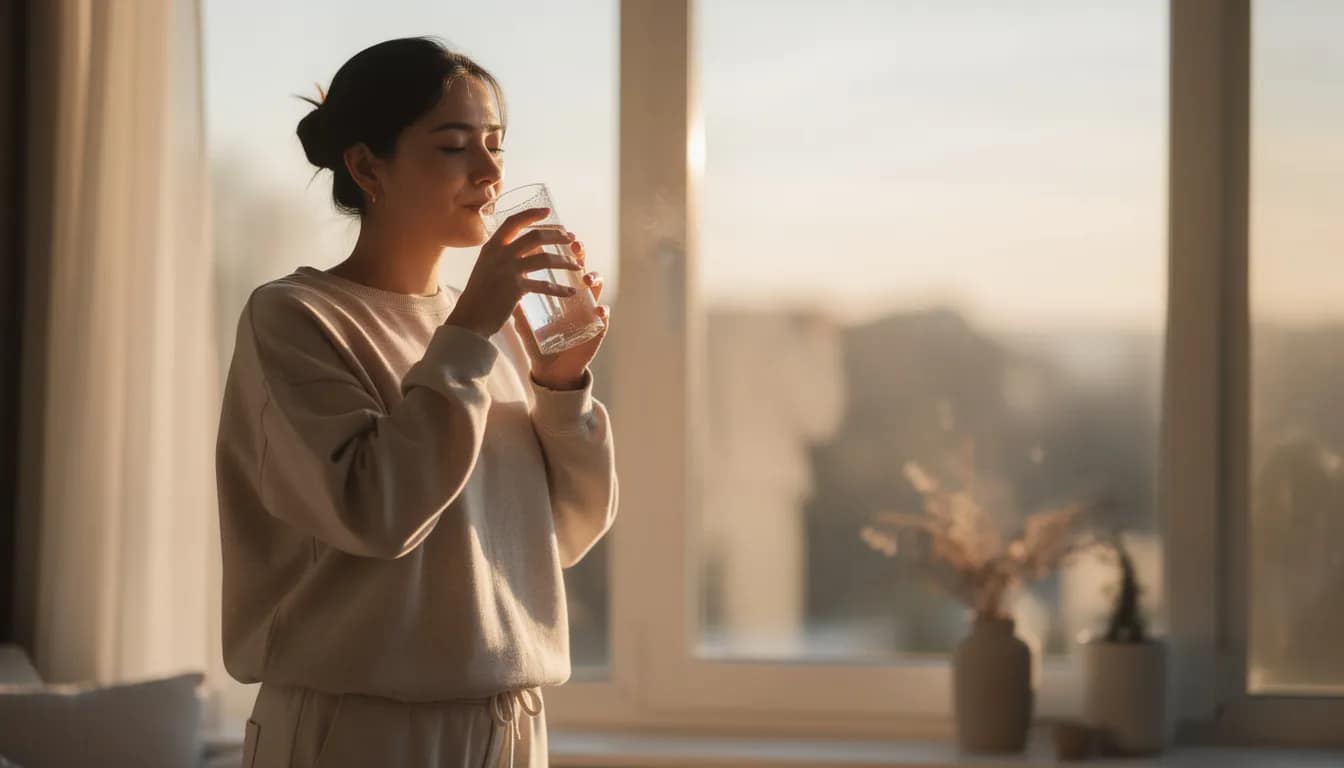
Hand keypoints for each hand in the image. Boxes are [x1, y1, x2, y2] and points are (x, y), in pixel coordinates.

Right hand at [445, 207, 582, 338]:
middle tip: (571, 239)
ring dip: (565, 261)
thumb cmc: (479, 295)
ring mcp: (508, 270)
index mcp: (491, 247)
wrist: (469, 318)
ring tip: (577, 266)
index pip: (513, 222)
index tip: (548, 211)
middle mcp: (500, 254)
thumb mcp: (487, 267)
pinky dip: (560, 290)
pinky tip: (570, 292)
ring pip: (545, 259)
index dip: (531, 214)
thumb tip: (529, 251)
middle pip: (535, 236)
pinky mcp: (516, 288)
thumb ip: (504, 257)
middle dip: (557, 235)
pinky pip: (545, 285)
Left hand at [520, 235, 610, 389]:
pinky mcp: (596, 329)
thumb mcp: (522, 316)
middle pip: (582, 266)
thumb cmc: (537, 340)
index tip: (553, 232)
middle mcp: (577, 294)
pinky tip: (599, 310)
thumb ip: (513, 296)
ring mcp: (588, 309)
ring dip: (595, 279)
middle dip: (580, 254)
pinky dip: (602, 312)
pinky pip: (603, 318)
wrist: (548, 368)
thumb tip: (492, 276)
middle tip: (574, 246)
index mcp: (560, 287)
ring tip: (587, 279)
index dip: (559, 245)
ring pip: (597, 288)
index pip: (562, 260)